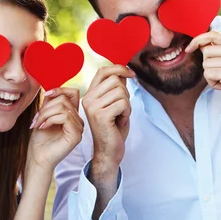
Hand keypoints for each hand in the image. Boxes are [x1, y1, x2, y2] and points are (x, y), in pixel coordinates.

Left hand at [27, 88, 83, 172]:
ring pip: (64, 108)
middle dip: (47, 106)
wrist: (37, 158)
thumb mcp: (44, 115)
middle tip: (36, 118)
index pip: (73, 92)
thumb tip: (49, 87)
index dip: (60, 89)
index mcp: (72, 114)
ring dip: (46, 114)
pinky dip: (50, 119)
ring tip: (37, 123)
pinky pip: (65, 117)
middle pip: (65, 99)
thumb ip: (49, 102)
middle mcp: (78, 120)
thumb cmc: (40, 139)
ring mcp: (79, 128)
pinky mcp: (76, 135)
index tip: (45, 95)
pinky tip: (43, 127)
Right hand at [82, 65, 134, 179]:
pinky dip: (127, 112)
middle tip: (121, 109)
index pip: (103, 71)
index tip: (131, 74)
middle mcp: (88, 99)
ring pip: (121, 92)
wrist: (109, 151)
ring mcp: (93, 107)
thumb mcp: (115, 103)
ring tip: (120, 116)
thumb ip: (117, 88)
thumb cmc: (114, 128)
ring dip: (127, 105)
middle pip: (115, 80)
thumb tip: (124, 71)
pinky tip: (120, 122)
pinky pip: (123, 103)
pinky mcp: (101, 115)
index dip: (119, 68)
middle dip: (125, 93)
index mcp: (90, 94)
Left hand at [185, 31, 220, 123]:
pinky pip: (208, 74)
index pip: (214, 34)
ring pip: (206, 64)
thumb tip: (200, 44)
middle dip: (208, 65)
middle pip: (206, 51)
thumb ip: (220, 52)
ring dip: (211, 76)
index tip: (189, 48)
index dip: (198, 40)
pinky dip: (212, 83)